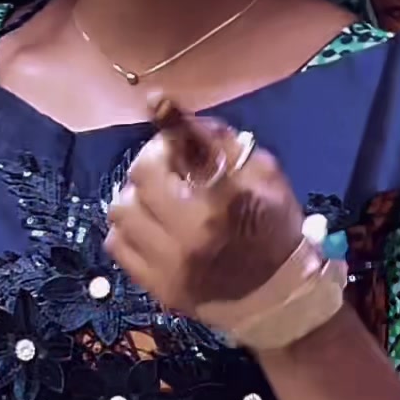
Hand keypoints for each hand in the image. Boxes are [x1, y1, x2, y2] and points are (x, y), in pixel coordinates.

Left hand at [104, 99, 302, 317]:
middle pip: (134, 185)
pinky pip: (118, 247)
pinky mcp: (157, 288)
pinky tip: (151, 226)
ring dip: (136, 199)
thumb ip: (214, 137)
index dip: (161, 144)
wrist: (280, 294)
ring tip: (158, 199)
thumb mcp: (260, 170)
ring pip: (120, 215)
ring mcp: (167, 268)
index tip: (173, 141)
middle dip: (150, 168)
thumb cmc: (274, 224)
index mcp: (214, 205)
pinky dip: (129, 230)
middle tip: (170, 170)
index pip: (155, 161)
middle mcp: (185, 238)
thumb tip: (163, 105)